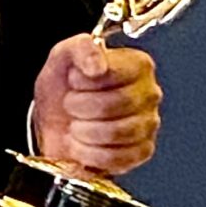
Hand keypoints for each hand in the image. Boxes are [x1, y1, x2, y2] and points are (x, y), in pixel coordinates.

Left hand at [32, 34, 160, 175]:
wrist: (56, 121)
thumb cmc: (64, 88)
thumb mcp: (62, 57)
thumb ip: (81, 48)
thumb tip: (98, 65)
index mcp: (137, 64)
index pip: (114, 73)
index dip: (84, 81)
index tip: (73, 81)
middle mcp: (149, 93)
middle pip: (116, 104)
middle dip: (80, 107)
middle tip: (71, 104)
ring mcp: (148, 124)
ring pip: (117, 133)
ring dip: (83, 132)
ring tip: (76, 125)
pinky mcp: (142, 152)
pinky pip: (117, 158)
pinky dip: (89, 154)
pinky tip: (82, 144)